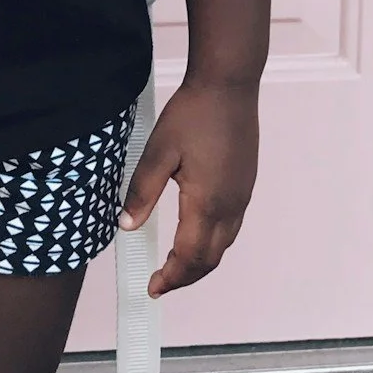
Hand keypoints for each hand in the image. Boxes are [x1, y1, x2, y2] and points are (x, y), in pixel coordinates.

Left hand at [118, 75, 259, 297]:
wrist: (229, 85)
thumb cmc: (193, 114)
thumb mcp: (158, 152)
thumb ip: (142, 192)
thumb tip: (126, 226)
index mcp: (206, 203)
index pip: (190, 257)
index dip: (171, 277)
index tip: (153, 287)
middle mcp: (230, 206)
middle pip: (211, 259)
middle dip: (186, 277)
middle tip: (161, 282)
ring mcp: (242, 196)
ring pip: (224, 245)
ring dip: (200, 262)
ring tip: (175, 265)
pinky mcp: (245, 184)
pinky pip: (231, 227)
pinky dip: (213, 243)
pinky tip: (196, 235)